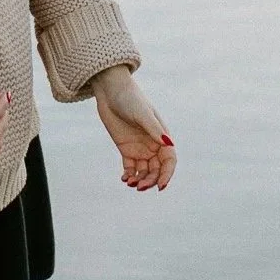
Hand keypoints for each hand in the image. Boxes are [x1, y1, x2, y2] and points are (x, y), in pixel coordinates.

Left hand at [90, 66, 175, 190]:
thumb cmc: (130, 98)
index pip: (169, 160)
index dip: (167, 174)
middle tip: (140, 187)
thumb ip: (154, 129)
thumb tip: (169, 144)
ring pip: (144, 171)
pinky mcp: (126, 149)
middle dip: (151, 180)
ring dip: (140, 180)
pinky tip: (124, 179)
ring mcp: (139, 148)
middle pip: (157, 170)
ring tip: (130, 183)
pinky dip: (129, 175)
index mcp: (161, 136)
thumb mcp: (142, 114)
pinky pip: (131, 168)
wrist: (111, 92)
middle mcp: (153, 144)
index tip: (161, 186)